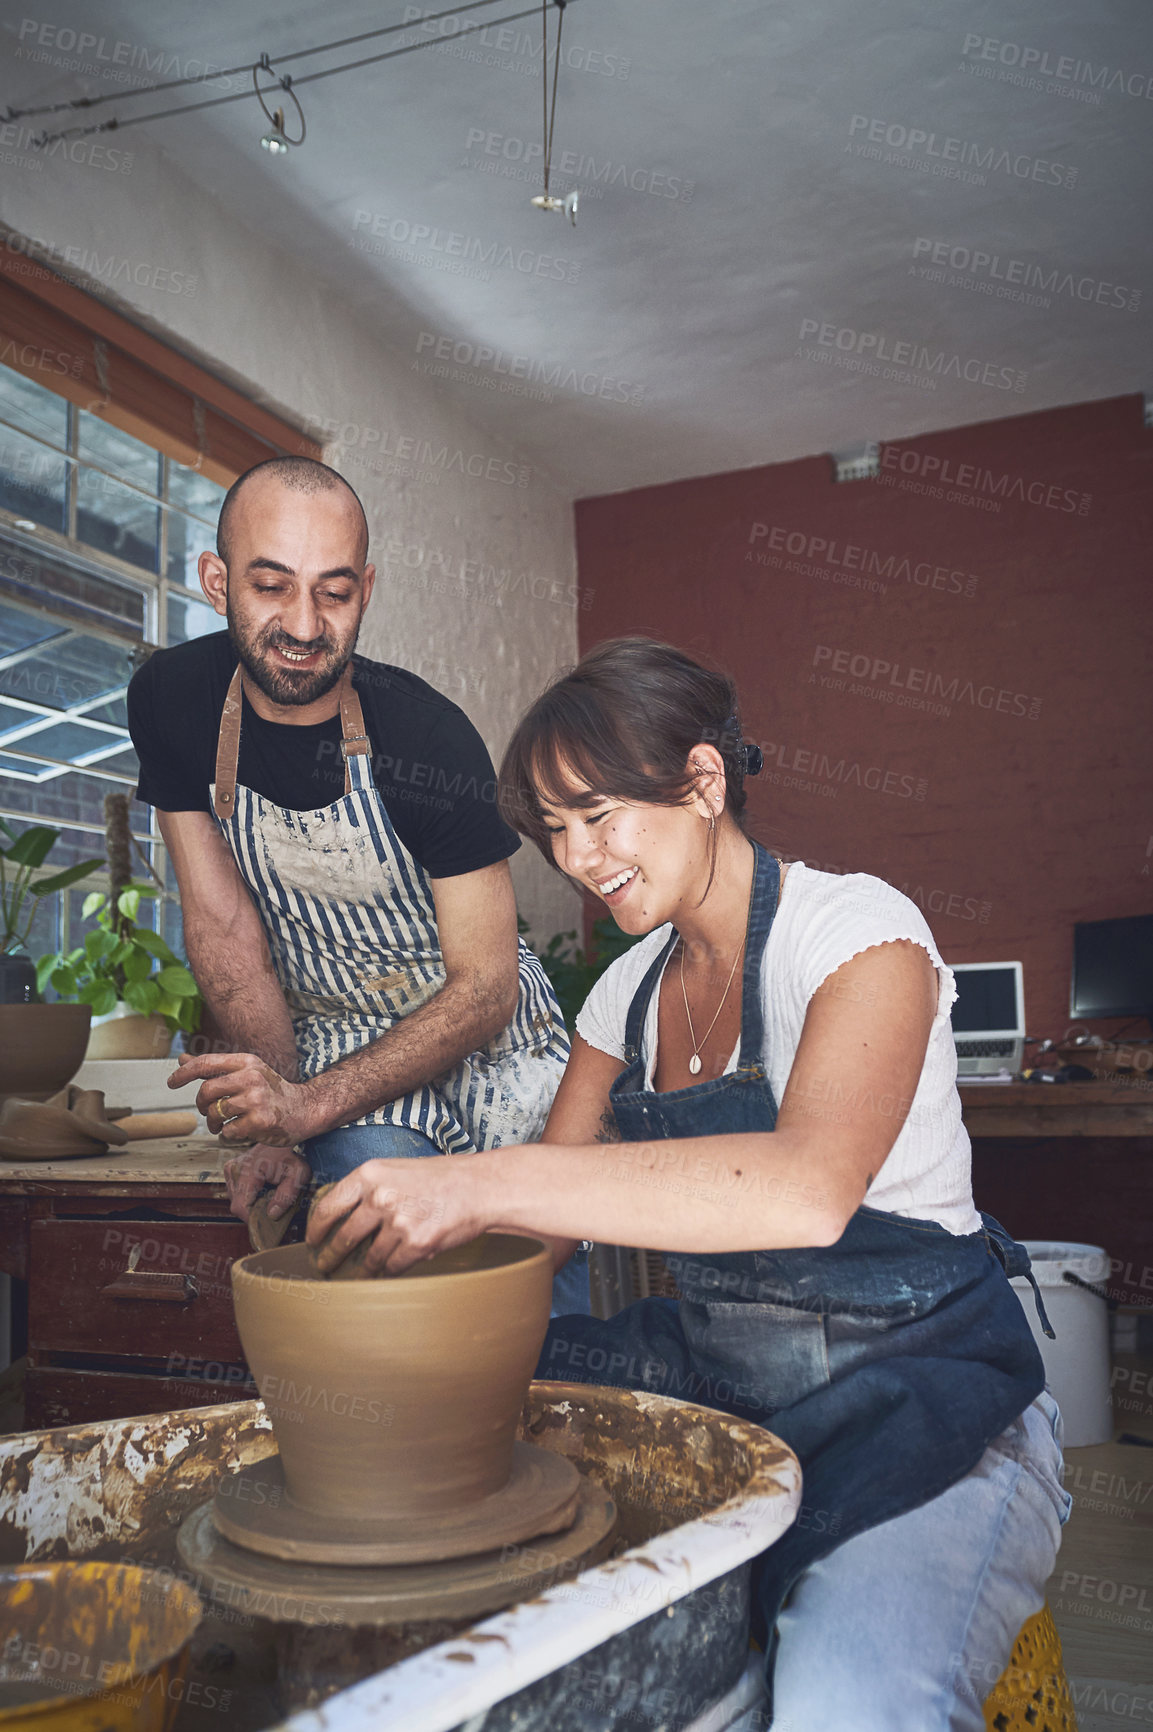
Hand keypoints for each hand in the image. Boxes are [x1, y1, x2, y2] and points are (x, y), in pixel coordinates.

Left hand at [170, 1051, 316, 1145]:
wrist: (304, 1109)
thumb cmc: (270, 1091)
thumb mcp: (245, 1072)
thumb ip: (214, 1068)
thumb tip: (182, 1059)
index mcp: (246, 1062)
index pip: (206, 1063)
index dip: (184, 1073)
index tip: (171, 1083)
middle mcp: (252, 1077)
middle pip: (206, 1091)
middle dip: (201, 1105)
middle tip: (208, 1111)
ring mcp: (257, 1100)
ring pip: (214, 1113)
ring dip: (214, 1123)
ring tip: (223, 1124)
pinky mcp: (260, 1122)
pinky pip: (228, 1131)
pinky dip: (229, 1135)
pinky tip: (241, 1130)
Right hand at [223, 1142, 310, 1222]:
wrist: (282, 1137)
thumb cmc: (291, 1155)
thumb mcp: (298, 1175)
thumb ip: (286, 1196)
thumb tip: (272, 1215)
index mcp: (248, 1171)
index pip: (241, 1207)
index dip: (253, 1219)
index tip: (267, 1221)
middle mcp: (234, 1170)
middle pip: (237, 1206)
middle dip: (254, 1211)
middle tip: (272, 1206)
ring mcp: (230, 1170)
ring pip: (235, 1201)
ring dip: (250, 1203)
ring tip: (267, 1194)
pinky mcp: (230, 1170)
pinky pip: (235, 1192)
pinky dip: (247, 1195)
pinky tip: (260, 1189)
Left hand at [306, 1156, 487, 1276]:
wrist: (479, 1187)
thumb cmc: (441, 1178)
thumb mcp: (398, 1169)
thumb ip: (371, 1188)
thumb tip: (344, 1214)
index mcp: (370, 1174)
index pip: (328, 1206)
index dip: (316, 1228)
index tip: (312, 1240)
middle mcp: (380, 1198)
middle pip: (343, 1237)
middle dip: (331, 1256)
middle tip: (325, 1265)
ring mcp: (397, 1223)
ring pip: (369, 1257)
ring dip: (362, 1269)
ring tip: (358, 1273)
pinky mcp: (415, 1244)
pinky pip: (392, 1266)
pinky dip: (389, 1270)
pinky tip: (389, 1269)